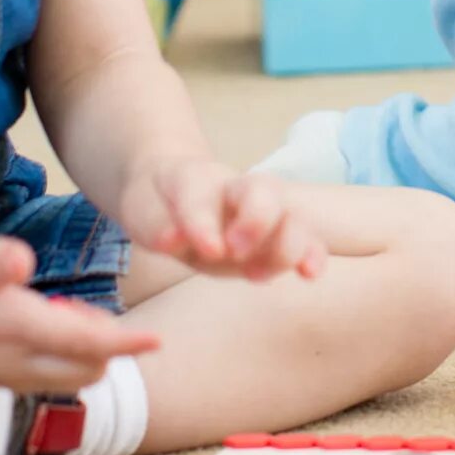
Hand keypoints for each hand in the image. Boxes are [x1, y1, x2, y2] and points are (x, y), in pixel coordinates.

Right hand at [0, 230, 156, 393]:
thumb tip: (22, 262)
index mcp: (14, 329)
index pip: (85, 343)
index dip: (124, 342)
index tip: (155, 340)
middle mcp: (13, 362)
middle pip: (85, 370)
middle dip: (108, 349)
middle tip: (104, 315)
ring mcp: (2, 376)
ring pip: (65, 380)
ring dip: (84, 356)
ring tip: (73, 317)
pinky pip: (43, 380)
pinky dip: (59, 362)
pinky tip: (45, 328)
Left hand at [120, 155, 326, 281]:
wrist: (176, 194)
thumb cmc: (159, 204)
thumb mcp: (142, 211)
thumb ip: (156, 225)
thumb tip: (173, 241)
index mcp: (195, 179)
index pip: (199, 194)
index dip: (204, 222)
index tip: (208, 250)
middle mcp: (236, 189)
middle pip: (262, 191)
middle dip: (257, 222)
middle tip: (235, 251)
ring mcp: (262, 211)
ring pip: (290, 216)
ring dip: (284, 245)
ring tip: (256, 275)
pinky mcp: (277, 237)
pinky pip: (306, 239)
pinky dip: (312, 255)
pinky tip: (310, 274)